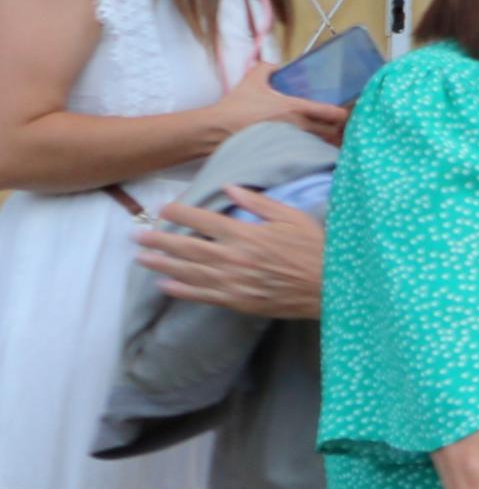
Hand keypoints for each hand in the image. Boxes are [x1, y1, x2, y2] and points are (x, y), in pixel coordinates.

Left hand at [136, 185, 326, 317]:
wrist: (332, 287)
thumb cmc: (315, 248)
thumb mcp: (293, 217)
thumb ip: (259, 203)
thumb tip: (230, 188)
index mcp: (246, 234)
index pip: (203, 220)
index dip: (179, 214)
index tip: (162, 209)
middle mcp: (234, 258)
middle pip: (188, 247)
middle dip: (159, 241)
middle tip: (136, 236)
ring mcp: (234, 282)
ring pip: (189, 272)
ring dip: (162, 265)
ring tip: (141, 259)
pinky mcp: (239, 301)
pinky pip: (204, 295)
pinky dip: (182, 291)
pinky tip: (165, 286)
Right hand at [206, 68, 345, 151]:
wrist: (217, 129)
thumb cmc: (236, 106)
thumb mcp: (252, 80)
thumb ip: (268, 68)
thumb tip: (277, 65)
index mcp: (295, 108)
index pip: (332, 113)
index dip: (343, 113)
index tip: (343, 113)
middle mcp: (299, 127)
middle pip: (334, 133)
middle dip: (339, 130)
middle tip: (338, 128)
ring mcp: (292, 143)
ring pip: (322, 146)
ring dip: (327, 142)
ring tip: (326, 139)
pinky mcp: (284, 156)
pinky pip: (308, 156)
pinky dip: (314, 154)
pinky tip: (311, 151)